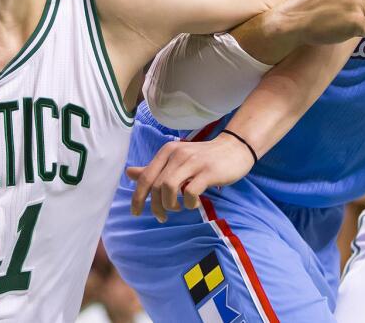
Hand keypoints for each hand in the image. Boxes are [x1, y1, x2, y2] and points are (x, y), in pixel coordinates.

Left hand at [125, 134, 255, 221]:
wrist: (235, 148)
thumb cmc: (204, 157)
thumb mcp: (177, 160)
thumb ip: (154, 168)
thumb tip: (129, 173)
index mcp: (167, 151)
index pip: (146, 177)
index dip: (138, 197)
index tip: (136, 213)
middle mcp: (178, 154)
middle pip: (156, 185)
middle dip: (156, 206)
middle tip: (162, 216)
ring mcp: (193, 162)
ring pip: (169, 188)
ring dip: (170, 204)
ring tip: (178, 208)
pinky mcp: (208, 171)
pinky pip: (190, 192)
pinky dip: (189, 203)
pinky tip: (194, 203)